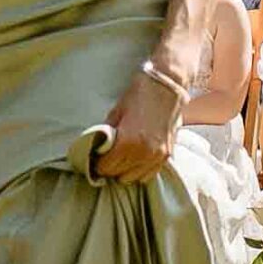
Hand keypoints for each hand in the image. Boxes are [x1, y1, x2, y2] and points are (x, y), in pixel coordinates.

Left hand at [95, 69, 183, 183]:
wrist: (167, 85)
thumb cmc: (139, 94)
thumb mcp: (117, 112)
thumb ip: (107, 133)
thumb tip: (97, 147)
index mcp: (129, 143)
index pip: (106, 167)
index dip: (97, 165)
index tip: (94, 160)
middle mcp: (145, 153)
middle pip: (120, 175)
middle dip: (110, 169)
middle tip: (105, 159)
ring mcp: (158, 156)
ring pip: (135, 178)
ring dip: (125, 172)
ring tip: (119, 160)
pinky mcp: (168, 155)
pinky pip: (150, 174)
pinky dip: (139, 171)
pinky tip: (134, 161)